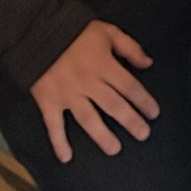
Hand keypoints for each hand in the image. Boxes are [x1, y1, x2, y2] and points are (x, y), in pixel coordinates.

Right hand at [29, 20, 157, 162]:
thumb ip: (129, 47)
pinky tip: (66, 158)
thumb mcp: (107, 32)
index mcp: (104, 65)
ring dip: (102, 136)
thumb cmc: (76, 32)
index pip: (129, 86)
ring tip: (115, 149)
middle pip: (113, 106)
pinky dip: (59, 142)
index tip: (153, 113)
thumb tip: (148, 63)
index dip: (143, 100)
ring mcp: (68, 95)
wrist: (37, 32)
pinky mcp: (48, 102)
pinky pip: (54, 125)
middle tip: (143, 135)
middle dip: (130, 121)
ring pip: (88, 119)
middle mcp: (88, 83)